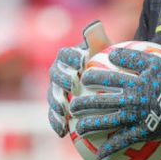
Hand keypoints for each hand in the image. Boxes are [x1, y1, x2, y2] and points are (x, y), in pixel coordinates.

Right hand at [47, 21, 110, 137]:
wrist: (107, 86)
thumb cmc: (108, 67)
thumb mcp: (106, 54)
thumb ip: (99, 40)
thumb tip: (94, 26)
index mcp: (68, 58)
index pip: (65, 54)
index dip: (70, 57)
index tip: (81, 61)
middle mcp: (59, 73)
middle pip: (56, 74)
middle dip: (62, 79)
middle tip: (72, 84)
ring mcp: (57, 91)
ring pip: (52, 96)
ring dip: (56, 103)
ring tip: (64, 111)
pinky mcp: (58, 109)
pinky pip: (54, 116)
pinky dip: (56, 123)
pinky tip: (62, 132)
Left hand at [69, 47, 160, 158]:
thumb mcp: (155, 63)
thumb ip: (132, 57)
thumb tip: (111, 53)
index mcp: (133, 83)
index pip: (105, 78)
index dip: (90, 78)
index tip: (82, 80)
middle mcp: (131, 101)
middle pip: (100, 102)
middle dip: (82, 104)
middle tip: (72, 105)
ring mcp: (136, 118)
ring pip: (107, 122)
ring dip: (90, 126)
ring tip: (79, 129)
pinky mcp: (142, 133)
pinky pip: (124, 142)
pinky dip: (111, 149)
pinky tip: (100, 155)